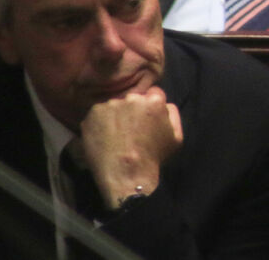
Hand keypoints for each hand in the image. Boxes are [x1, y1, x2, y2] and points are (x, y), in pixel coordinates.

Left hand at [77, 87, 181, 209]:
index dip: (150, 107)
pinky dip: (99, 124)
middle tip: (130, 130)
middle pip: (133, 99)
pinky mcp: (92, 115)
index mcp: (154, 101)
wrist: (126, 175)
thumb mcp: (176, 136)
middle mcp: (132, 98)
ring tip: (115, 137)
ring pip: (114, 106)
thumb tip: (163, 104)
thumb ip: (171, 114)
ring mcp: (110, 105)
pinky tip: (103, 139)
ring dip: (115, 116)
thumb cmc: (154, 158)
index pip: (154, 93)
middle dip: (132, 110)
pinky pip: (97, 115)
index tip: (146, 120)